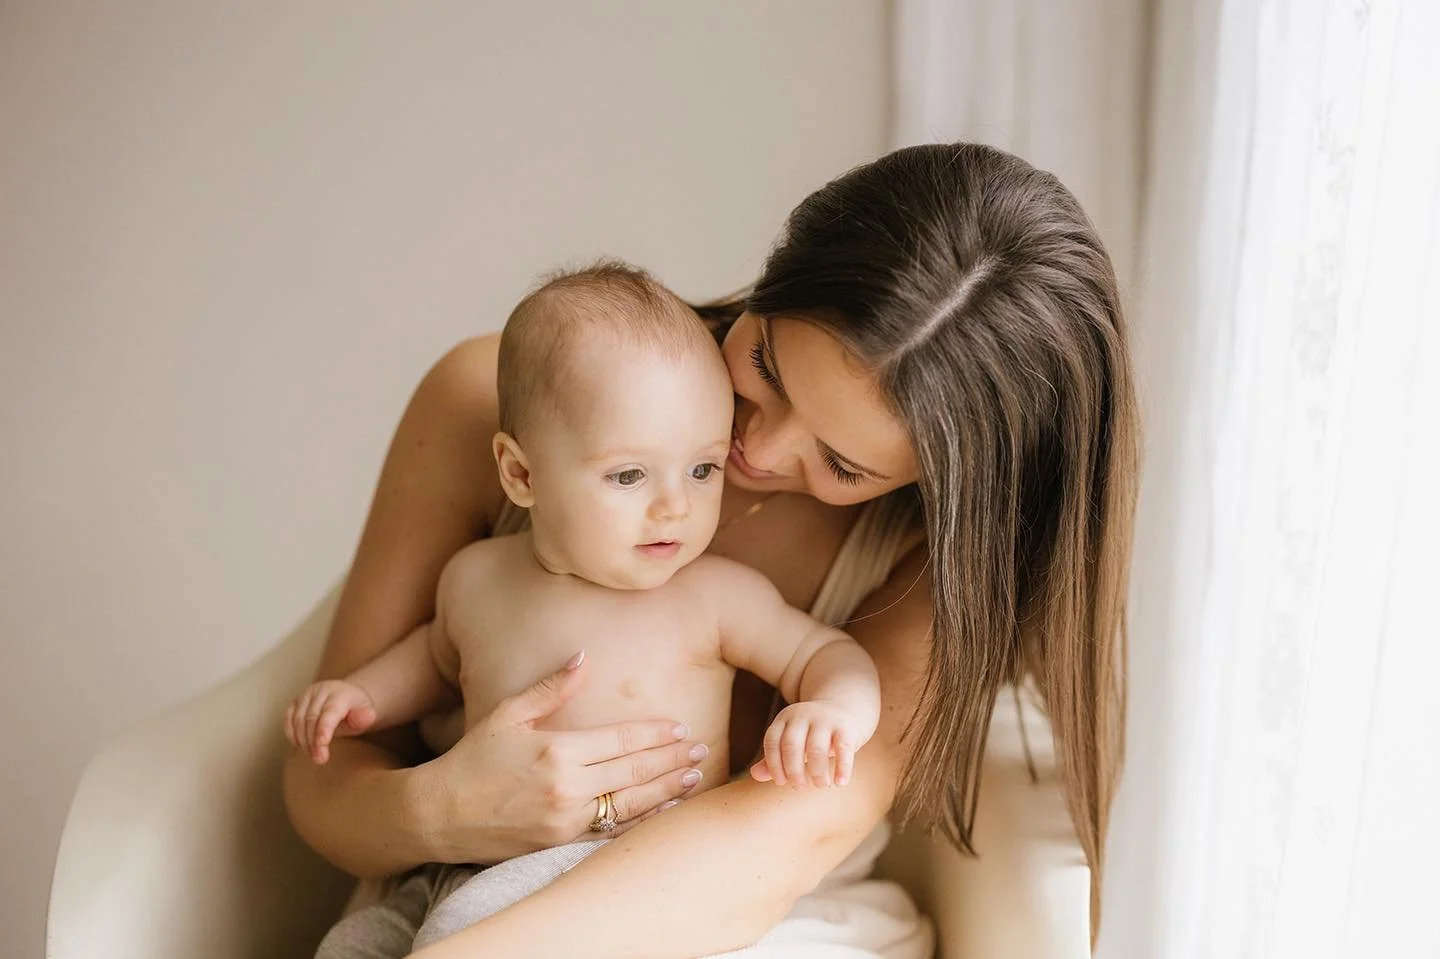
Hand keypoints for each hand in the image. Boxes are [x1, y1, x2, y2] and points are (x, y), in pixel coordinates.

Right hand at [285, 680, 377, 763]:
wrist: (346, 698)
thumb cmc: (356, 712)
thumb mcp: (365, 715)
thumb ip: (365, 717)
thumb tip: (367, 717)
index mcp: (340, 693)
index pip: (329, 712)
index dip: (323, 732)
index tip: (321, 751)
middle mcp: (321, 690)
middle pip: (311, 718)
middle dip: (313, 742)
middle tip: (319, 760)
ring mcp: (306, 694)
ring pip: (298, 720)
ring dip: (303, 741)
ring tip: (314, 754)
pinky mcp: (296, 701)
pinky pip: (289, 718)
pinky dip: (292, 734)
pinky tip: (301, 745)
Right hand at [416, 651, 707, 861]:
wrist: (439, 816)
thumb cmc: (472, 758)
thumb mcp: (507, 714)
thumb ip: (549, 686)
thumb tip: (583, 656)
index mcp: (555, 750)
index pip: (620, 740)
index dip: (655, 733)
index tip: (680, 726)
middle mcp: (566, 787)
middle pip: (634, 770)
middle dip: (671, 758)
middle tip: (700, 746)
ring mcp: (566, 820)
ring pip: (631, 804)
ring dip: (667, 789)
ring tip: (694, 774)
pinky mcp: (562, 843)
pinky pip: (613, 831)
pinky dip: (643, 819)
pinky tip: (665, 808)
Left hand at [750, 700, 864, 787]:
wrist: (844, 709)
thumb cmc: (811, 734)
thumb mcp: (792, 742)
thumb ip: (774, 758)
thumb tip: (755, 775)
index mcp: (785, 718)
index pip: (772, 741)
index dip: (773, 765)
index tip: (781, 782)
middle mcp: (803, 715)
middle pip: (792, 745)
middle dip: (794, 771)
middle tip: (801, 787)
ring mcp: (825, 719)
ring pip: (816, 749)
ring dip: (817, 773)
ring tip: (821, 785)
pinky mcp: (846, 727)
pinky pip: (843, 749)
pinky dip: (842, 768)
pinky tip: (840, 783)